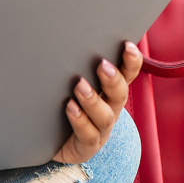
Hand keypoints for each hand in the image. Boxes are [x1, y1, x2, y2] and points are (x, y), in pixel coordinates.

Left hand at [53, 42, 142, 164]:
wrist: (52, 145)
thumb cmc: (63, 108)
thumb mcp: (69, 85)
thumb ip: (73, 67)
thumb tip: (64, 36)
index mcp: (109, 93)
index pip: (126, 75)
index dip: (131, 62)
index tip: (128, 46)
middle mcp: (109, 110)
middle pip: (119, 94)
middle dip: (113, 79)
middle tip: (102, 65)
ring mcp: (100, 130)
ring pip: (104, 116)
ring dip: (93, 99)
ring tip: (80, 85)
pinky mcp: (86, 147)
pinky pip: (87, 134)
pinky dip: (79, 120)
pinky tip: (70, 107)